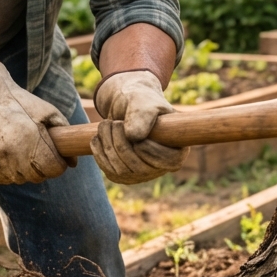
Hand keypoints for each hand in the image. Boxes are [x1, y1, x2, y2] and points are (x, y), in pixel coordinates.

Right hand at [0, 62, 69, 183]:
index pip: (54, 169)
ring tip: (20, 151)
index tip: (56, 157)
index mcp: (32, 141)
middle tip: (37, 152)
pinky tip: (7, 156)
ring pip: (19, 180)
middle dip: (42, 167)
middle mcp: (13, 155)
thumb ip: (63, 133)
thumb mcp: (46, 111)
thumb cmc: (18, 103)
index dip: (59, 164)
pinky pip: (1, 180)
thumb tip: (73, 162)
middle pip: (38, 177)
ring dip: (24, 171)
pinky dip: (7, 172)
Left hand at [90, 69, 188, 184]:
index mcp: (178, 148)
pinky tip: (99, 137)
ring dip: (108, 145)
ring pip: (122, 171)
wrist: (126, 106)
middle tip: (113, 123)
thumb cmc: (140, 101)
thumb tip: (134, 138)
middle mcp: (162, 166)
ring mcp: (142, 174)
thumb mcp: (143, 102)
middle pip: (142, 168)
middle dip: (122, 144)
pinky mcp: (123, 175)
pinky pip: (110, 171)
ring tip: (105, 124)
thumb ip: (142, 115)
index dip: (151, 151)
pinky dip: (100, 153)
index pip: (170, 161)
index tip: (135, 136)